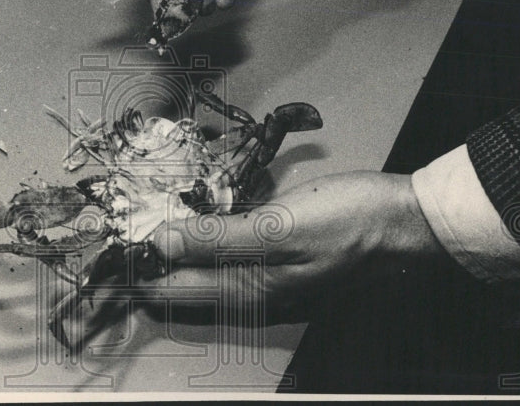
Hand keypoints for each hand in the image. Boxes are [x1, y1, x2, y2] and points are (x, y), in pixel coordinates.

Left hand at [146, 171, 444, 317]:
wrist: (407, 226)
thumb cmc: (350, 221)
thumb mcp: (279, 225)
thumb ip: (216, 237)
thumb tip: (160, 243)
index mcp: (247, 290)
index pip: (169, 289)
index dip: (135, 270)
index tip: (111, 246)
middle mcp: (253, 298)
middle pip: (182, 290)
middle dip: (149, 268)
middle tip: (123, 239)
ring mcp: (269, 287)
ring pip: (203, 281)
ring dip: (174, 259)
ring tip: (150, 236)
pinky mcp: (282, 270)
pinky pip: (227, 270)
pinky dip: (204, 252)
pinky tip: (200, 234)